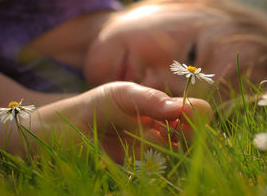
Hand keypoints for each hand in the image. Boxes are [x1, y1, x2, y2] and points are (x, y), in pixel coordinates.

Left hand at [29, 82, 211, 162]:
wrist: (68, 128)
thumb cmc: (97, 104)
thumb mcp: (123, 94)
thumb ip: (150, 99)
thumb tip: (177, 109)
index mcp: (166, 110)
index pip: (198, 112)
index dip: (197, 115)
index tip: (181, 114)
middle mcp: (166, 132)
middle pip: (197, 138)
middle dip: (191, 135)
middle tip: (168, 131)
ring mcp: (156, 152)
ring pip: (182, 157)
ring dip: (171, 151)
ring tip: (142, 140)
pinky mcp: (142, 169)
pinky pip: (160, 171)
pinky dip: (155, 165)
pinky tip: (136, 155)